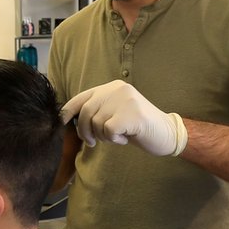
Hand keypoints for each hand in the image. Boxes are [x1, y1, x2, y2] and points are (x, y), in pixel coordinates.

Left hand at [60, 80, 187, 156]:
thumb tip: (72, 119)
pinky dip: (114, 139)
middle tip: (93, 142)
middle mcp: (118, 89)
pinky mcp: (132, 115)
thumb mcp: (115, 114)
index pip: (82, 97)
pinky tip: (125, 138)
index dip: (68, 110)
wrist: (167, 133)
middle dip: (85, 131)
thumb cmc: (137, 127)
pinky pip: (108, 131)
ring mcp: (126, 100)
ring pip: (96, 123)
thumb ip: (98, 111)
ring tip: (118, 136)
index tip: (61, 121)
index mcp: (112, 87)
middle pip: (86, 112)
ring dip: (103, 136)